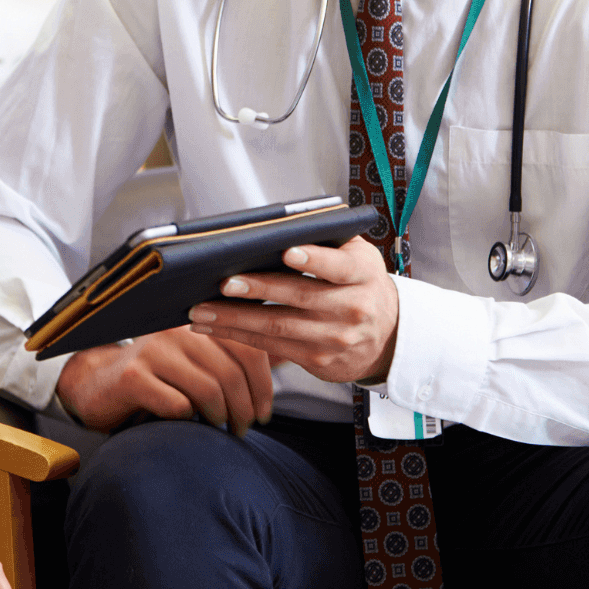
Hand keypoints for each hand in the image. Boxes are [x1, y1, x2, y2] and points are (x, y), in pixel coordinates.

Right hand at [54, 326, 274, 434]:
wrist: (97, 385)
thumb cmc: (158, 377)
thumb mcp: (196, 361)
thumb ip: (233, 358)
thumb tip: (289, 356)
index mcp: (199, 322)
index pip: (248, 349)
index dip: (264, 386)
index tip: (265, 413)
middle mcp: (177, 330)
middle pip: (231, 373)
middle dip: (245, 410)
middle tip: (243, 429)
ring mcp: (153, 351)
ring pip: (208, 390)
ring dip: (221, 418)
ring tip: (222, 430)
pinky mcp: (134, 376)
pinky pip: (178, 405)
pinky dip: (189, 420)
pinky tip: (188, 424)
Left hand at [187, 237, 397, 383]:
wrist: (388, 336)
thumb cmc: (360, 284)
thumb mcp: (358, 257)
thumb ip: (327, 241)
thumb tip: (277, 228)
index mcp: (362, 273)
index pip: (339, 265)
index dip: (314, 259)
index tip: (287, 251)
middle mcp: (353, 307)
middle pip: (300, 297)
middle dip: (257, 289)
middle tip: (223, 282)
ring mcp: (335, 338)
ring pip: (278, 327)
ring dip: (234, 318)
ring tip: (201, 309)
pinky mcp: (318, 360)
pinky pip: (272, 347)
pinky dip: (238, 335)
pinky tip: (213, 325)